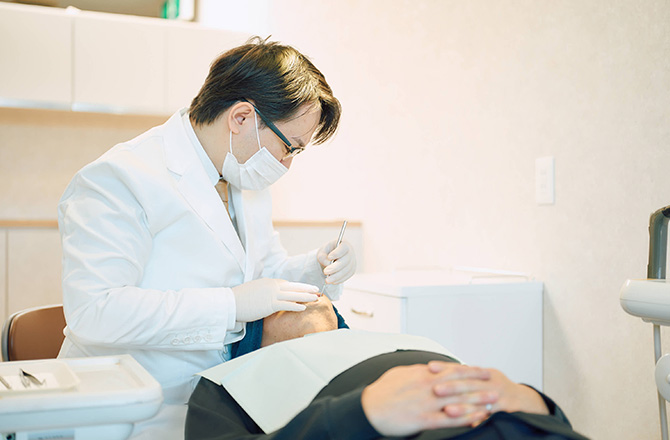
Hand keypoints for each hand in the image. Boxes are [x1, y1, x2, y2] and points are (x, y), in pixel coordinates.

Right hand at [231, 279, 318, 321]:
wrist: (231, 302)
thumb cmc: (240, 298)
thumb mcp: (254, 289)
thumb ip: (264, 290)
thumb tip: (268, 295)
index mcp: (268, 282)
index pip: (286, 284)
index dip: (297, 287)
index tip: (305, 288)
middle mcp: (272, 286)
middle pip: (293, 286)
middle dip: (306, 288)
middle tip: (316, 289)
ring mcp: (272, 295)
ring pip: (293, 295)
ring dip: (306, 296)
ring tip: (315, 298)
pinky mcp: (270, 304)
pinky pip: (286, 305)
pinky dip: (296, 306)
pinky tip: (304, 308)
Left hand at [317, 240, 355, 284]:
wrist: (332, 258)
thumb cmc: (327, 253)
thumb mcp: (322, 252)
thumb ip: (323, 256)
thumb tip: (327, 263)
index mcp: (344, 244)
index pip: (343, 248)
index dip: (337, 253)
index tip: (329, 257)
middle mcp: (350, 253)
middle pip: (345, 261)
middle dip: (335, 268)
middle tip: (325, 272)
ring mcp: (353, 262)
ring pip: (346, 270)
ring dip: (336, 276)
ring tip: (327, 280)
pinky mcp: (352, 270)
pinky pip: (347, 276)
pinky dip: (339, 280)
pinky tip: (332, 281)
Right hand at [360, 363, 493, 436]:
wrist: (369, 408)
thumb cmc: (382, 391)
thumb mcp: (400, 373)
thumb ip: (418, 371)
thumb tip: (429, 368)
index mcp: (422, 374)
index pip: (451, 370)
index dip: (469, 370)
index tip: (481, 370)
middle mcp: (428, 387)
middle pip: (459, 384)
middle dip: (479, 384)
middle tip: (495, 383)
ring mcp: (427, 403)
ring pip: (458, 401)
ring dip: (477, 401)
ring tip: (492, 402)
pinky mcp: (424, 419)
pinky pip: (449, 420)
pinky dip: (465, 419)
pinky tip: (476, 419)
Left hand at [428, 362, 548, 419]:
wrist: (525, 400)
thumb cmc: (499, 388)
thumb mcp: (484, 378)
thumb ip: (464, 377)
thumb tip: (441, 371)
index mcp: (483, 373)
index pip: (462, 368)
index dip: (446, 367)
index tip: (430, 367)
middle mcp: (491, 382)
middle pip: (469, 383)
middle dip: (452, 386)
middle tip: (436, 389)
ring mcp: (500, 396)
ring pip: (479, 401)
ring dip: (463, 407)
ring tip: (448, 410)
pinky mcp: (507, 410)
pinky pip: (492, 416)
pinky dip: (481, 420)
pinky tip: (470, 424)